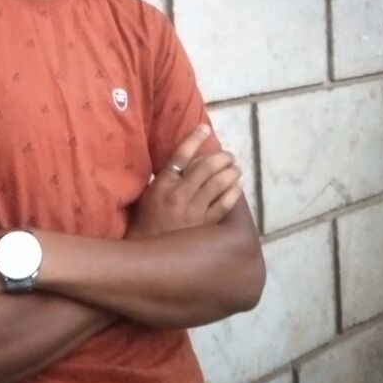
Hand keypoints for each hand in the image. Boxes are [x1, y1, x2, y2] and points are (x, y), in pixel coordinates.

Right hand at [126, 124, 241, 238]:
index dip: (194, 139)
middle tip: (229, 155)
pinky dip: (234, 193)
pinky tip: (237, 187)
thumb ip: (163, 179)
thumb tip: (181, 162)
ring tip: (236, 168)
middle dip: (222, 157)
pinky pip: (224, 204)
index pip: (181, 155)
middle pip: (206, 167)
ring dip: (231, 172)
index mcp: (162, 184)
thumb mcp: (148, 195)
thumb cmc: (145, 222)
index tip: (205, 128)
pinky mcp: (205, 225)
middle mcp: (179, 194)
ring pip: (219, 184)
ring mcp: (194, 210)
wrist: (148, 254)